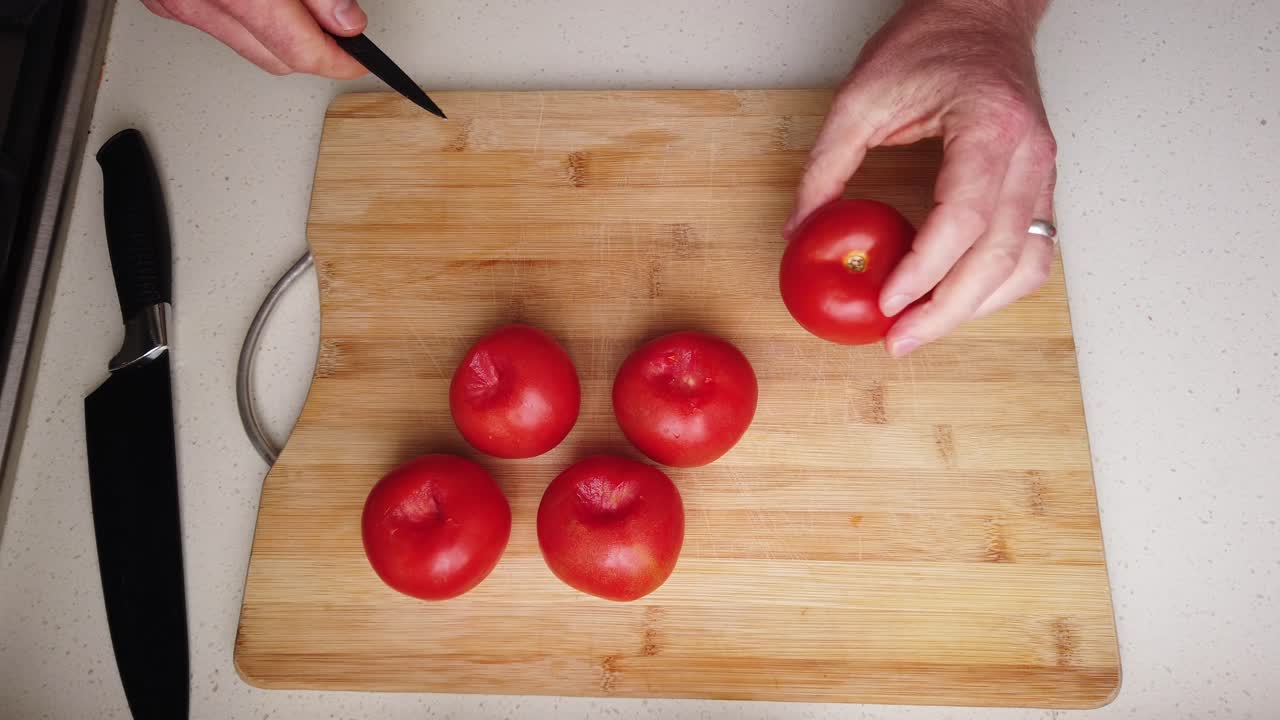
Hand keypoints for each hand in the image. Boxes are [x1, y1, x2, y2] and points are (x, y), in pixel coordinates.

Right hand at [141, 0, 368, 78]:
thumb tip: (344, 19)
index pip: (295, 48)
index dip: (336, 57)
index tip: (357, 56)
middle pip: (274, 58)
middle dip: (313, 49)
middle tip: (341, 30)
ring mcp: (176, 1)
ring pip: (248, 47)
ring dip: (281, 34)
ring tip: (305, 7)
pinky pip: (219, 25)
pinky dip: (248, 18)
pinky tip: (266, 0)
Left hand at [785, 0, 1056, 356]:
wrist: (981, 12)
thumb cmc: (932, 41)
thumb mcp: (861, 97)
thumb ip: (827, 165)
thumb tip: (800, 229)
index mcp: (990, 127)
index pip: (964, 217)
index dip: (926, 268)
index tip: (889, 301)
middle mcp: (1029, 155)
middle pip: (1001, 256)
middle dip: (948, 310)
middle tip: (902, 340)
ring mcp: (1043, 173)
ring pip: (1027, 264)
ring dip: (977, 308)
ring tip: (925, 328)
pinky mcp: (1040, 185)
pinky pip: (1034, 252)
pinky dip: (999, 288)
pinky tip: (959, 301)